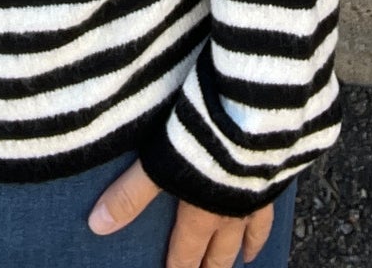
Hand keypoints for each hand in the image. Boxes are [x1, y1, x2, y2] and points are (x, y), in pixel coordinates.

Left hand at [88, 158, 274, 267]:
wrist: (255, 118)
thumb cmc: (204, 141)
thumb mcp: (158, 165)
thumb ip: (129, 195)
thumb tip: (97, 225)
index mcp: (202, 215)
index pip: (186, 253)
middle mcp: (231, 214)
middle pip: (220, 252)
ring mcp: (256, 197)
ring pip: (250, 234)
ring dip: (243, 250)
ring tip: (244, 261)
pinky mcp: (274, 176)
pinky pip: (272, 208)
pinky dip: (266, 221)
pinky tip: (267, 212)